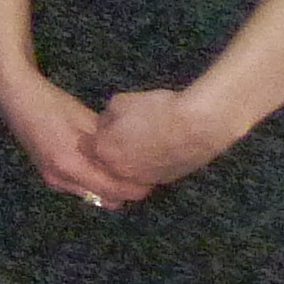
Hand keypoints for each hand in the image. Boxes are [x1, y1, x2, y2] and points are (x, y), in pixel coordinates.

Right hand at [0, 65, 147, 209]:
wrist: (14, 97)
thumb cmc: (52, 103)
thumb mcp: (86, 119)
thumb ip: (108, 144)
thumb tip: (137, 157)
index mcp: (70, 164)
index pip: (114, 191)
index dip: (137, 188)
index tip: (153, 177)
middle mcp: (61, 179)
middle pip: (107, 200)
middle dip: (126, 190)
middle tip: (140, 172)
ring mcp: (53, 180)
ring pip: (95, 197)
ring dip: (111, 188)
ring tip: (123, 168)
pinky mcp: (49, 176)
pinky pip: (81, 189)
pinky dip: (96, 182)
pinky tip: (101, 165)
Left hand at [87, 86, 237, 193]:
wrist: (197, 126)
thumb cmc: (155, 110)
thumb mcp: (120, 103)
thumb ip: (107, 117)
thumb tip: (106, 124)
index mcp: (106, 151)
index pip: (87, 149)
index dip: (90, 138)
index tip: (94, 132)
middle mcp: (122, 171)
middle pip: (107, 164)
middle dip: (107, 153)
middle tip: (114, 138)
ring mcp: (145, 178)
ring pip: (128, 172)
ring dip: (128, 161)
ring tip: (136, 143)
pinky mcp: (166, 180)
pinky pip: (148, 174)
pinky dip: (147, 165)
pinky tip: (154, 150)